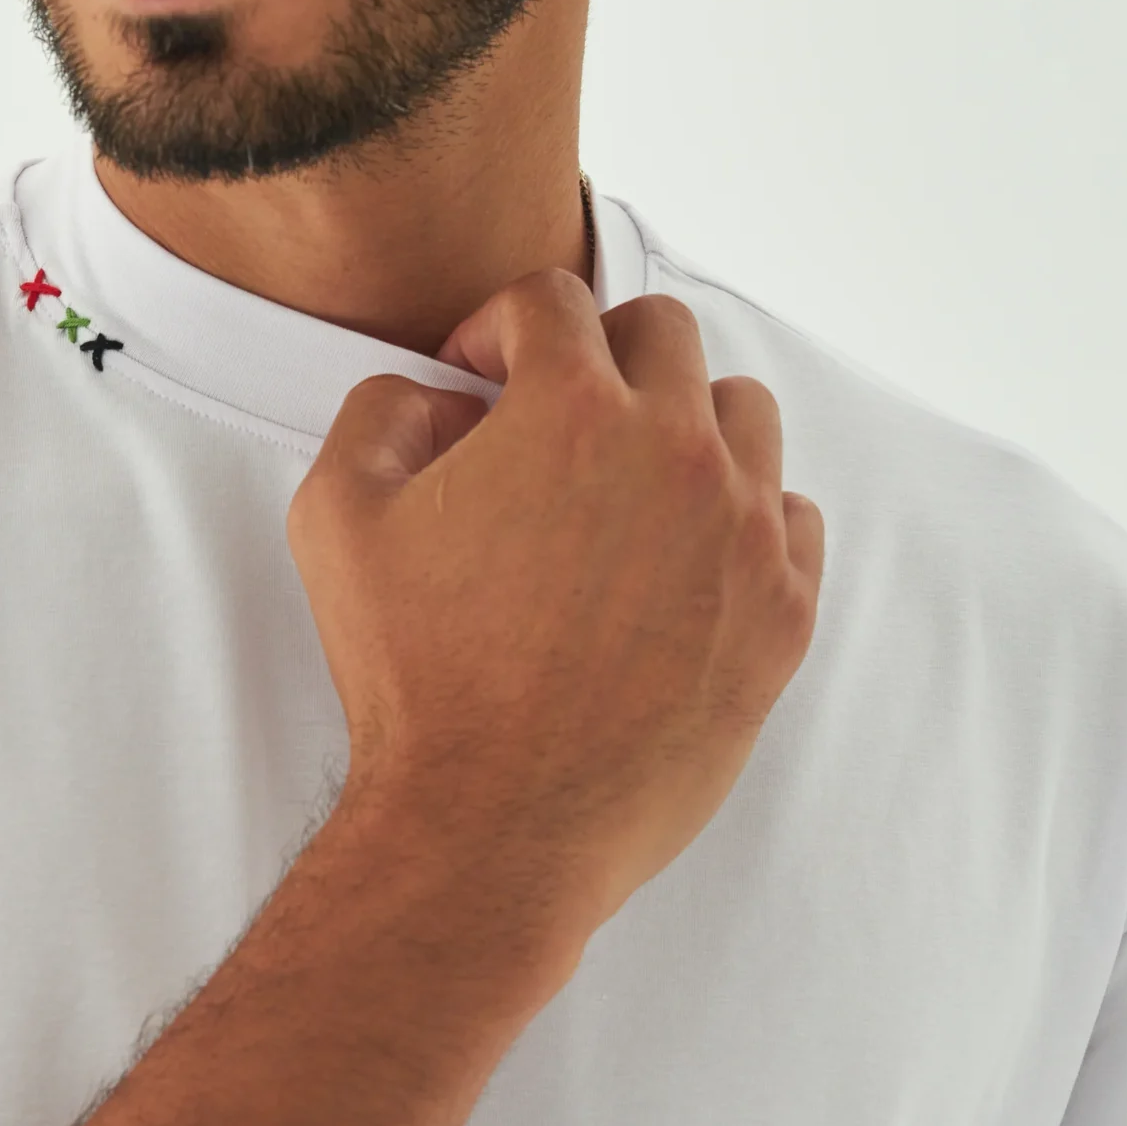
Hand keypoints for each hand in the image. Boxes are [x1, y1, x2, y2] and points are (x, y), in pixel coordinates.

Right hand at [287, 271, 823, 984]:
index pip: (552, 297)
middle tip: (549, 419)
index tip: (478, 378)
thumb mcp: (336, 513)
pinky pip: (790, 515)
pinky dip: (739, 514)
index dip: (497, 327)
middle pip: (664, 332)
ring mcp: (744, 533)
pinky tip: (675, 558)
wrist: (493, 827)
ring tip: (623, 484)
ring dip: (681, 422)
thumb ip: (380, 409)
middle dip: (597, 355)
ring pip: (743, 412)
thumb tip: (440, 397)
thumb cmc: (412, 676)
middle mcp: (677, 452)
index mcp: (572, 409)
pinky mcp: (782, 613)